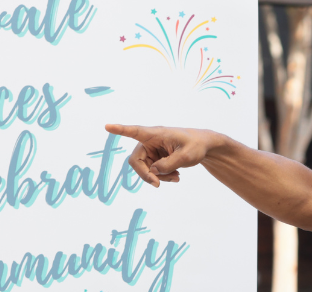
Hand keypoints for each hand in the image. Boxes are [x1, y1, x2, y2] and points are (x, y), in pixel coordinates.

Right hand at [105, 124, 219, 186]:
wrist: (203, 146)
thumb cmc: (196, 145)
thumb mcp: (186, 156)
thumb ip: (169, 164)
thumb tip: (153, 171)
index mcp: (156, 134)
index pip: (135, 131)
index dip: (120, 130)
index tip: (107, 127)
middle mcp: (149, 141)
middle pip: (136, 161)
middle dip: (146, 174)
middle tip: (158, 185)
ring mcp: (151, 150)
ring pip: (145, 169)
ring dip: (158, 177)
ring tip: (176, 178)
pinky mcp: (155, 158)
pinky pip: (152, 172)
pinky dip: (162, 177)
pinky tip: (176, 176)